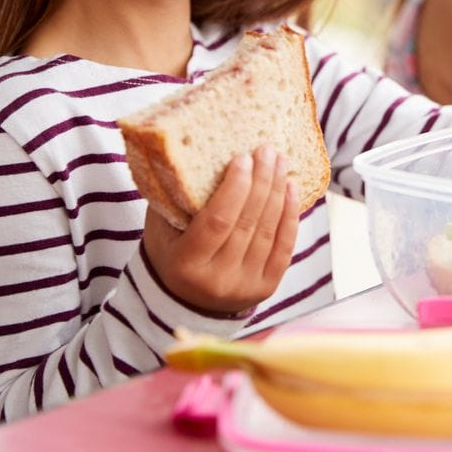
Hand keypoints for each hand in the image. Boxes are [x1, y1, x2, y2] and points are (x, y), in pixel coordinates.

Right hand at [142, 146, 299, 314]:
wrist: (185, 300)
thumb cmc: (171, 252)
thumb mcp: (161, 227)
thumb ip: (174, 197)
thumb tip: (192, 153)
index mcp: (186, 264)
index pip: (217, 221)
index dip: (234, 188)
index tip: (242, 158)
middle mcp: (217, 280)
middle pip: (247, 223)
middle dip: (261, 181)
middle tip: (267, 150)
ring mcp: (244, 286)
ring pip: (267, 232)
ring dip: (278, 192)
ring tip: (280, 161)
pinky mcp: (266, 288)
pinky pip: (284, 247)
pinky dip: (290, 215)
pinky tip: (291, 189)